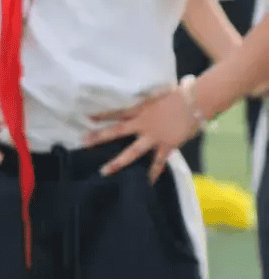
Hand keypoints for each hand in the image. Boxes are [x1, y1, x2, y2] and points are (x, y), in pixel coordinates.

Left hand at [85, 84, 199, 180]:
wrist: (194, 102)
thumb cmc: (176, 95)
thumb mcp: (155, 96)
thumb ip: (144, 103)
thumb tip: (138, 102)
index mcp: (139, 110)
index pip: (116, 112)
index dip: (102, 115)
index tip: (86, 117)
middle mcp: (143, 124)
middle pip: (117, 131)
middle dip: (99, 137)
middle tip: (83, 142)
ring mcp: (153, 137)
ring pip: (132, 151)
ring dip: (118, 162)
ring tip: (104, 171)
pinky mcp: (166, 146)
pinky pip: (158, 162)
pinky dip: (153, 173)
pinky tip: (147, 183)